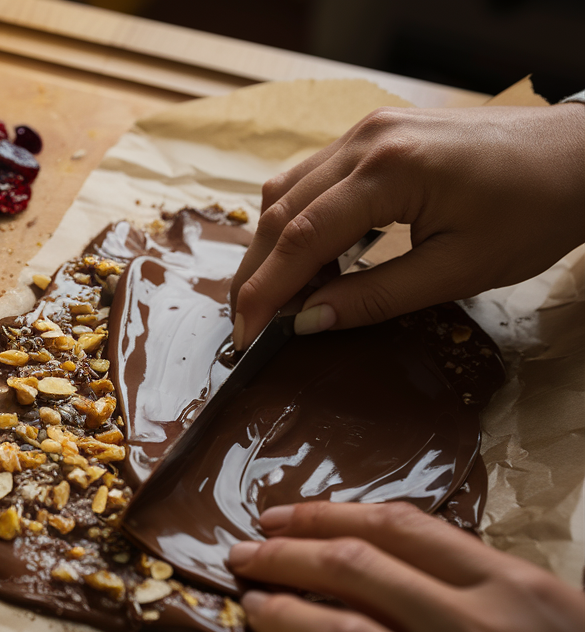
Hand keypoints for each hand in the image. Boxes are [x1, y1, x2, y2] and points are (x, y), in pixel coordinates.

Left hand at [226, 501, 584, 631]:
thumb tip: (387, 556)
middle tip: (244, 555)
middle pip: (361, 574)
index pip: (402, 531)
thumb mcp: (560, 617)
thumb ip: (484, 584)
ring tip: (254, 605)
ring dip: (287, 616)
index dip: (326, 516)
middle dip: (288, 556)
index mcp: (518, 591)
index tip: (281, 518)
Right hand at [229, 104, 584, 348]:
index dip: (265, 292)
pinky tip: (312, 258)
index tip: (246, 335)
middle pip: (281, 211)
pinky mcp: (375, 134)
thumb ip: (375, 298)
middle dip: (257, 274)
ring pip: (288, 190)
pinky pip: (314, 178)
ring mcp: (368, 130)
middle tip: (248, 324)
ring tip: (280, 297)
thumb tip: (308, 322)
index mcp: (389, 170)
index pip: (300, 237)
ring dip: (274, 247)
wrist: (583, 157)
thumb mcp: (458, 271)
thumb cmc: (537, 210)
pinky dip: (300, 221)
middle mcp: (366, 139)